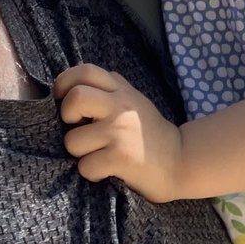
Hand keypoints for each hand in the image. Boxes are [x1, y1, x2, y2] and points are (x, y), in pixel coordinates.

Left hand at [54, 63, 184, 202]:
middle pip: (75, 98)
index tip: (63, 98)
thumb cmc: (149, 133)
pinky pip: (85, 166)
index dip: (65, 82)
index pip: (85, 71)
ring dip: (79, 153)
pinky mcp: (121, 158)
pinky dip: (91, 172)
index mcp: (121, 90)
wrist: (181, 161)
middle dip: (67, 116)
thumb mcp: (133, 101)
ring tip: (97, 154)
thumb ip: (110, 89)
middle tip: (78, 127)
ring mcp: (120, 131)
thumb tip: (76, 84)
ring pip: (72, 140)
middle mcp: (121, 106)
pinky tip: (107, 170)